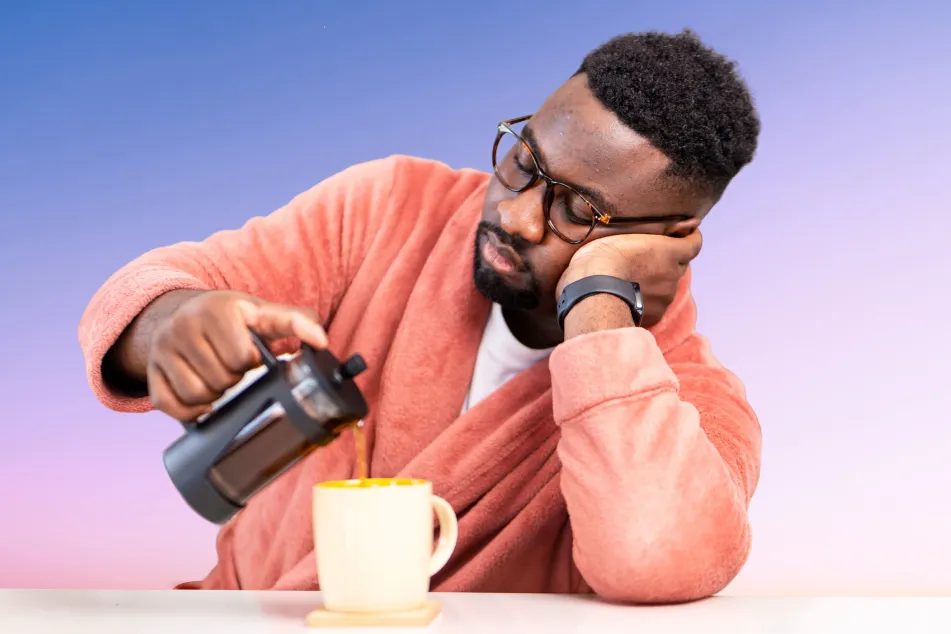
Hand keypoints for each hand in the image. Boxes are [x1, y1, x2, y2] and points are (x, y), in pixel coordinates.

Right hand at [147, 290, 327, 420]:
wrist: (184, 311)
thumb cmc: (233, 317)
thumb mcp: (262, 312)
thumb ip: (296, 321)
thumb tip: (321, 341)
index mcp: (216, 308)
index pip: (241, 357)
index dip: (251, 361)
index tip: (251, 353)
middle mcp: (183, 324)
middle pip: (221, 379)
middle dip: (234, 378)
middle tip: (234, 367)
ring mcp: (162, 348)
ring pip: (197, 395)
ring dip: (214, 395)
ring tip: (219, 378)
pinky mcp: (150, 371)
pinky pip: (169, 405)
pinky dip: (189, 410)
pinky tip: (201, 398)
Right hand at [556, 230, 702, 328]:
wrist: (592, 292)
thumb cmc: (601, 258)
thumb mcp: (621, 234)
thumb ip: (644, 235)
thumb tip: (662, 231)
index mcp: (668, 251)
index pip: (694, 244)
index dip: (692, 238)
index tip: (689, 234)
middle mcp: (672, 274)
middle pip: (678, 266)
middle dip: (668, 261)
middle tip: (646, 259)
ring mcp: (665, 297)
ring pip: (667, 287)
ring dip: (656, 283)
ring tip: (632, 282)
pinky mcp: (655, 315)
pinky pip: (656, 306)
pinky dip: (647, 301)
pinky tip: (630, 298)